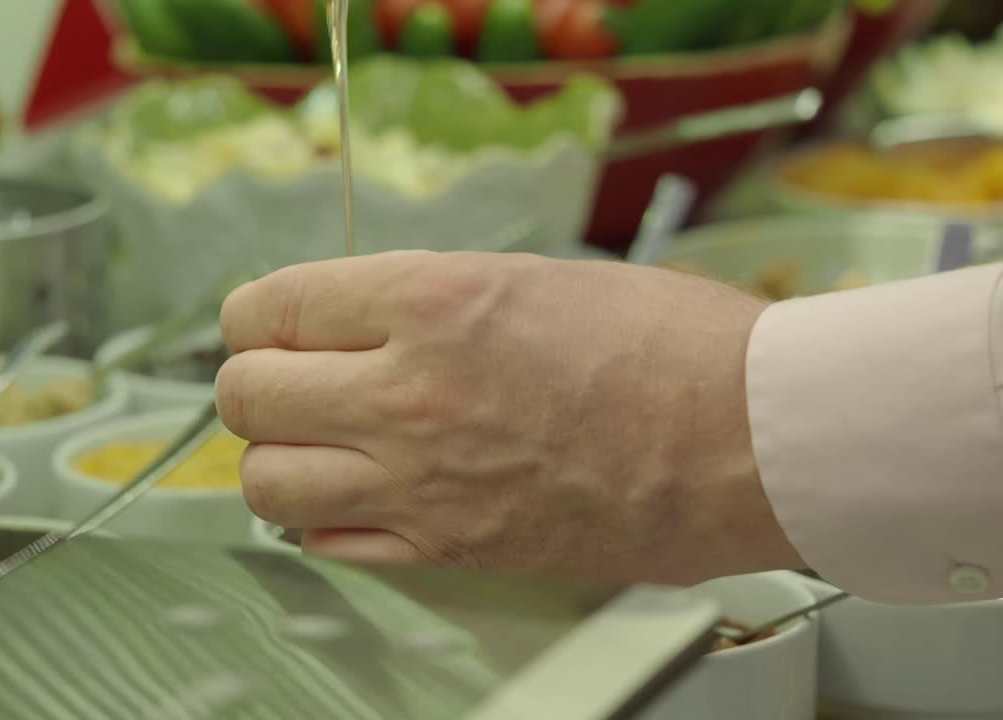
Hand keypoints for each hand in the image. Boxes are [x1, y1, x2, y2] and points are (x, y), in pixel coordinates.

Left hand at [216, 251, 802, 585]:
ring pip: (268, 483)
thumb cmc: (675, 346)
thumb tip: (359, 322)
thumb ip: (428, 302)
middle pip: (248, 397)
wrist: (754, 436)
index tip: (271, 324)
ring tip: (317, 445)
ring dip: (279, 459)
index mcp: (430, 303)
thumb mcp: (533, 278)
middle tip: (287, 381)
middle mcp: (409, 393)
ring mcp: (425, 483)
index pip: (271, 308)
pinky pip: (333, 546)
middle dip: (255, 384)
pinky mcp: (455, 550)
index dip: (259, 315)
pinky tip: (363, 496)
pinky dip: (327, 521)